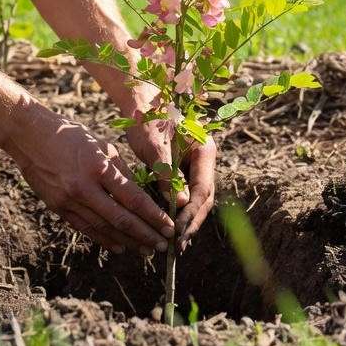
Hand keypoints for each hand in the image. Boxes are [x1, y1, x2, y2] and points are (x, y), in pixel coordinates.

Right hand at [4, 104, 174, 254]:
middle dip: (145, 234)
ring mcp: (68, 200)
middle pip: (121, 219)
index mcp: (99, 167)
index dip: (153, 216)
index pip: (133, 198)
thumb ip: (122, 171)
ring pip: (104, 228)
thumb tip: (142, 194)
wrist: (29, 136)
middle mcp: (84, 187)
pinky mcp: (57, 208)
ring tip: (146, 251)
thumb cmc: (70, 136)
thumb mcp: (101, 145)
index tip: (169, 226)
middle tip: (163, 246)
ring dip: (128, 242)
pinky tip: (120, 247)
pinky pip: (85, 228)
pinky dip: (104, 239)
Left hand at [125, 118, 217, 251]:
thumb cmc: (147, 118)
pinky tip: (168, 228)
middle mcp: (203, 160)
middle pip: (203, 198)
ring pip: (194, 199)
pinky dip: (177, 212)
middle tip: (178, 246)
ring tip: (175, 245)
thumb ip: (168, 173)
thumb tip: (181, 204)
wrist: (140, 100)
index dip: (191, 214)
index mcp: (205, 151)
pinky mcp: (181, 170)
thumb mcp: (156, 146)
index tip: (179, 233)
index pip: (203, 190)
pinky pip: (183, 195)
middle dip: (191, 222)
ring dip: (186, 221)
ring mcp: (194, 165)